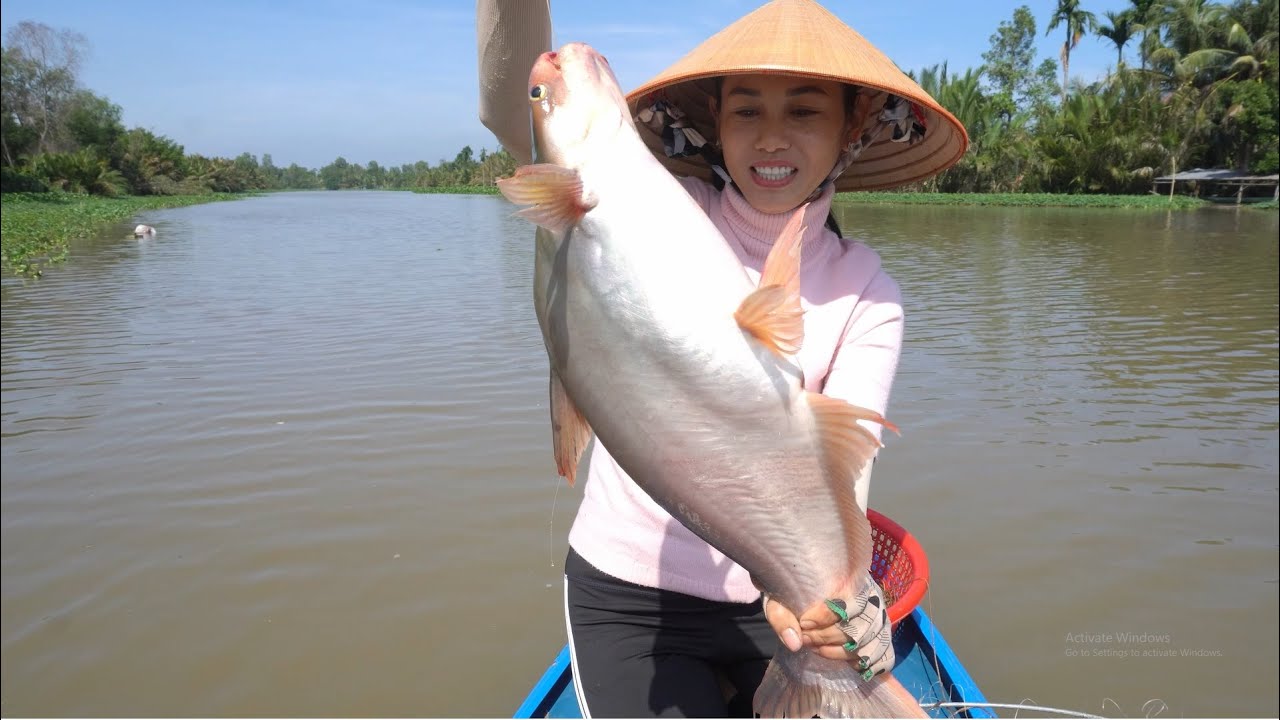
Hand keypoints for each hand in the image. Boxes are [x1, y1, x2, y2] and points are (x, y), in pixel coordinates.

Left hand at [763, 579, 894, 678]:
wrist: (812, 595)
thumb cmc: (798, 595)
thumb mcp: (782, 599)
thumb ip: (783, 616)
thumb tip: (795, 643)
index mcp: (853, 581)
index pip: (849, 601)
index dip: (825, 616)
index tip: (804, 623)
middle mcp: (873, 599)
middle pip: (858, 626)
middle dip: (828, 637)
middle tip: (806, 639)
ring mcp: (881, 621)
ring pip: (869, 644)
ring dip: (840, 653)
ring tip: (818, 649)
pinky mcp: (884, 639)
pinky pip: (884, 658)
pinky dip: (864, 664)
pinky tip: (842, 661)